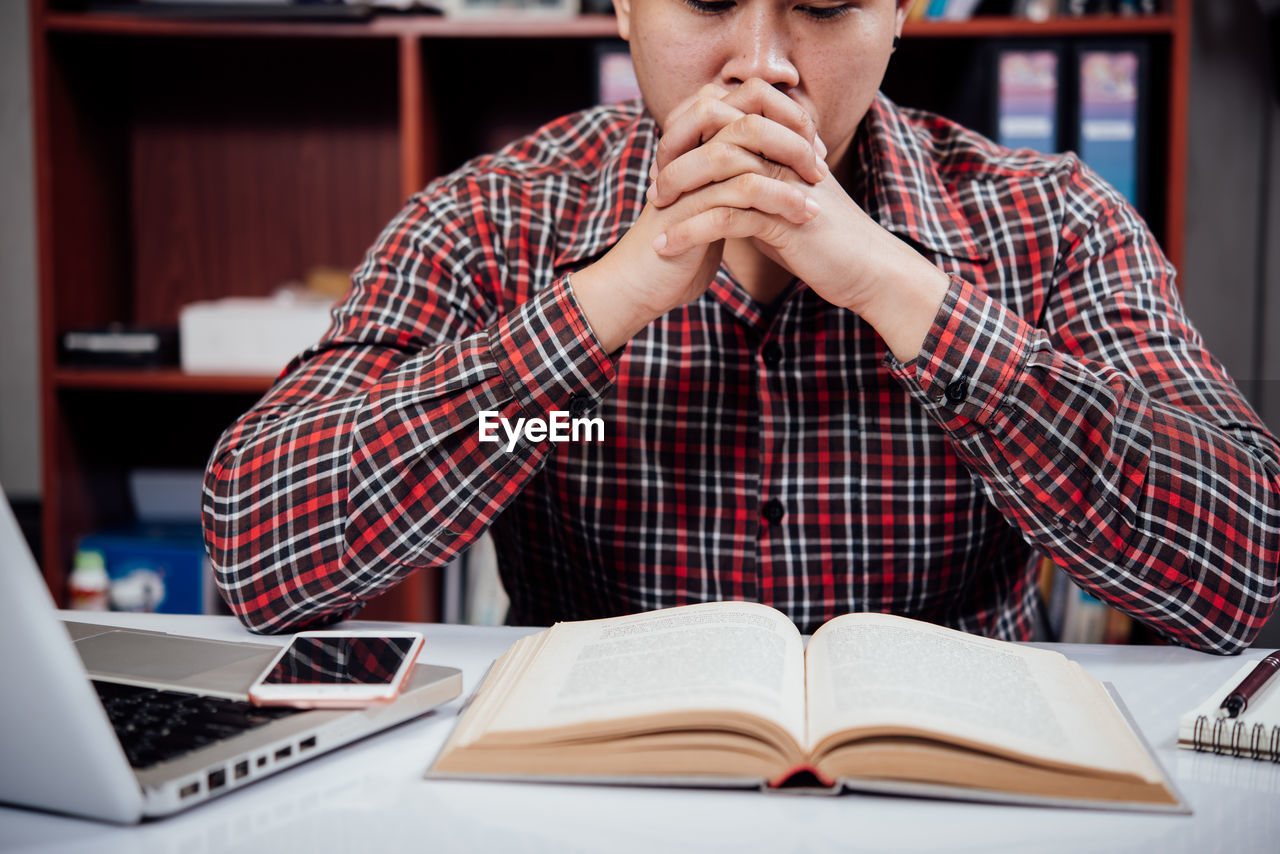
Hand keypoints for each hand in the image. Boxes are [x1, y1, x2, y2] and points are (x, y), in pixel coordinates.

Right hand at [571, 81, 825, 351]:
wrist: (640, 287)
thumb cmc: (680, 253)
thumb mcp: (712, 212)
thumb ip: (732, 186)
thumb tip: (770, 172)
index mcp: (691, 146)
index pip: (743, 104)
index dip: (784, 118)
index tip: (813, 149)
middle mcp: (686, 152)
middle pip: (745, 114)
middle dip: (791, 135)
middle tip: (819, 166)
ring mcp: (685, 175)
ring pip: (745, 147)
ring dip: (790, 167)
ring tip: (818, 194)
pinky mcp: (688, 205)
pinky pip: (741, 189)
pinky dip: (780, 199)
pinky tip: (805, 215)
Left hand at [647, 81, 949, 360]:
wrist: (866, 269)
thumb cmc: (822, 241)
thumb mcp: (781, 205)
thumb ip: (752, 187)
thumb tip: (715, 185)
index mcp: (784, 145)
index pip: (727, 124)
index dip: (691, 142)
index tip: (664, 170)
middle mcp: (784, 155)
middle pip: (718, 138)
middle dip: (678, 162)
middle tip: (654, 191)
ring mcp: (785, 184)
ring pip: (718, 172)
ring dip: (679, 196)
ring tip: (655, 218)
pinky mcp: (783, 219)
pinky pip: (725, 216)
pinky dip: (690, 231)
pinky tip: (668, 247)